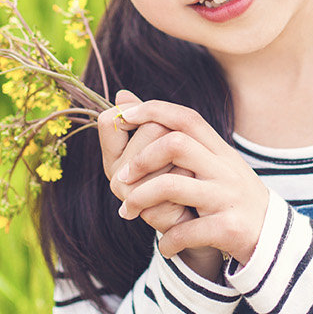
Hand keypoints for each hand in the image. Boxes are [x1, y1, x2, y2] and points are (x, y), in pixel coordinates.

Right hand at [98, 90, 194, 237]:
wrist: (199, 219)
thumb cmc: (179, 175)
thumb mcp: (161, 142)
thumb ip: (143, 118)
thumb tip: (122, 94)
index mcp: (113, 157)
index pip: (113, 118)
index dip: (140, 116)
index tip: (157, 131)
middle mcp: (116, 177)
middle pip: (152, 127)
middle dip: (175, 136)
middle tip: (179, 161)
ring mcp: (131, 196)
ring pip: (167, 148)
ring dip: (187, 157)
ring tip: (187, 177)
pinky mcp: (152, 211)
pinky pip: (178, 175)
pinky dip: (193, 177)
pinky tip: (192, 192)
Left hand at [105, 98, 269, 272]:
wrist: (276, 241)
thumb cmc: (232, 200)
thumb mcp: (214, 165)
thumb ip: (177, 138)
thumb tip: (125, 99)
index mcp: (221, 151)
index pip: (186, 118)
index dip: (152, 111)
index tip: (122, 116)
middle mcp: (226, 169)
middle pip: (176, 144)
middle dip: (141, 159)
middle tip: (121, 178)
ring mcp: (228, 197)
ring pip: (172, 186)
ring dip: (141, 199)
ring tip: (128, 211)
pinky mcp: (229, 228)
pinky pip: (186, 231)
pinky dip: (168, 240)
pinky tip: (164, 245)